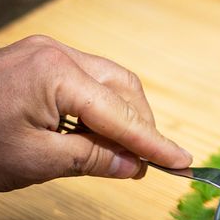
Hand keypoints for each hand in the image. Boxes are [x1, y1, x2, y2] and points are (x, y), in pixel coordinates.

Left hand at [0, 35, 191, 190]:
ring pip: (110, 83)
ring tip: (122, 154)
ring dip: (123, 118)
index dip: (155, 143)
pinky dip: (101, 110)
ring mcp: (47, 53)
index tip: (182, 162)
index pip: (121, 115)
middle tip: (148, 164)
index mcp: (56, 74)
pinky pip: (88, 82)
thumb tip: (133, 166)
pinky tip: (97, 134)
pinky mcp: (39, 61)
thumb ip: (93, 159)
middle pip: (123, 88)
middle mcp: (57, 53)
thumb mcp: (36, 162)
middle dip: (141, 126)